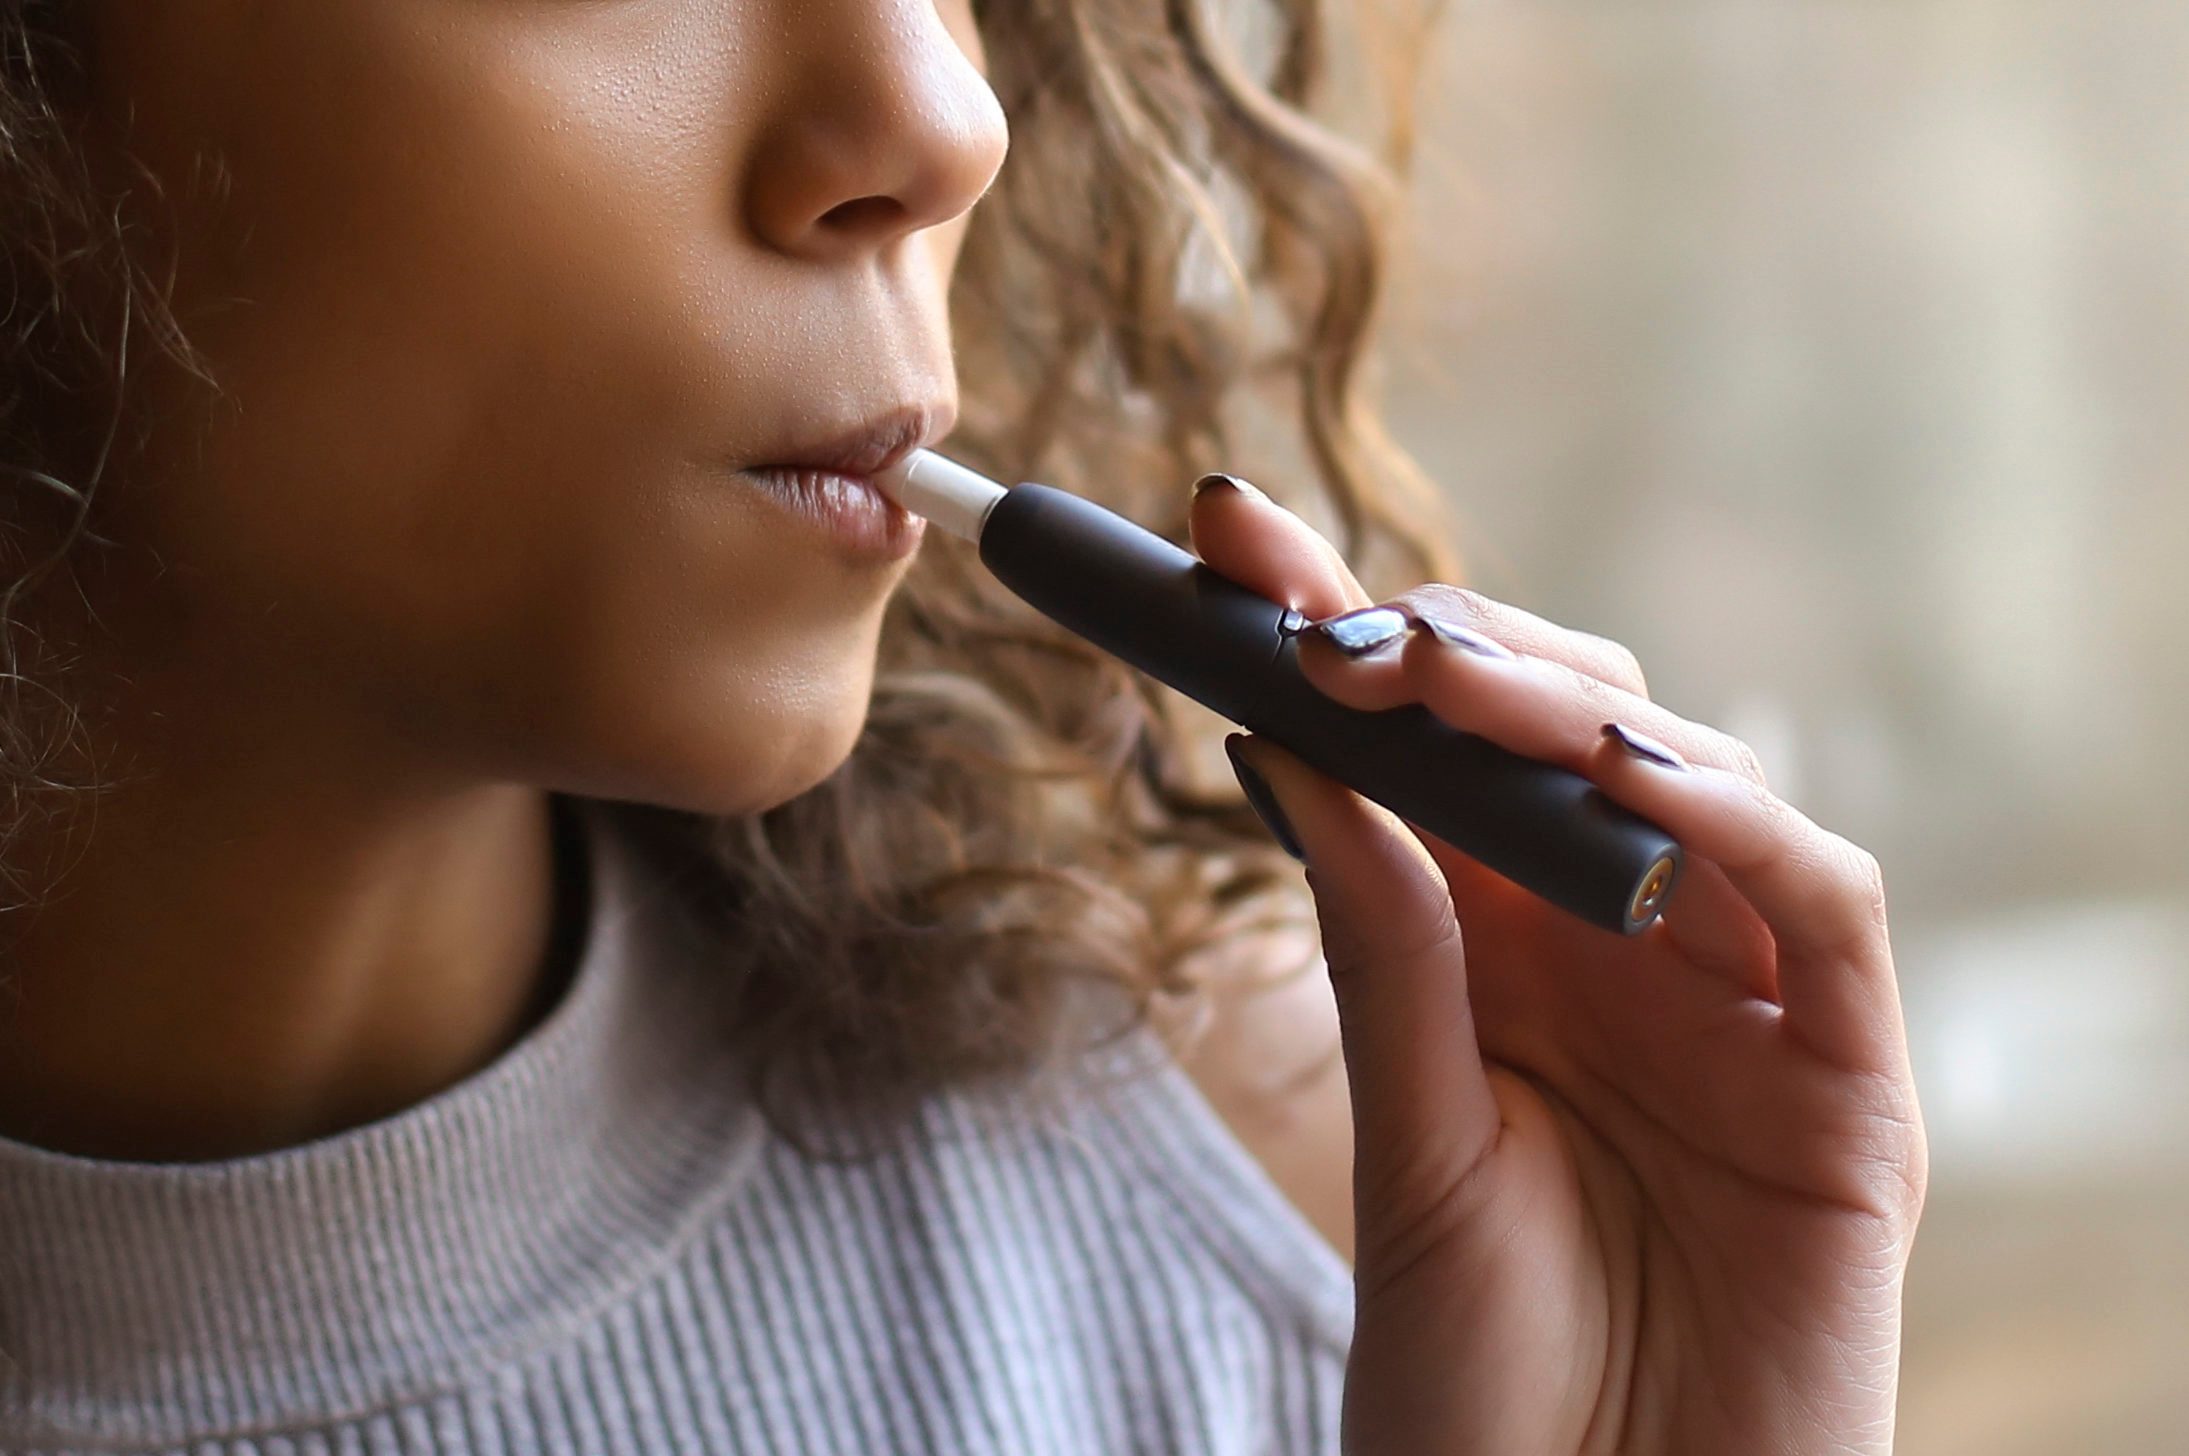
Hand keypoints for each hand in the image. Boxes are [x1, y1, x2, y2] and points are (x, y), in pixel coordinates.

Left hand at [1188, 473, 1927, 1454]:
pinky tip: (1629, 774)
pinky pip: (1823, 906)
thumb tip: (1279, 738)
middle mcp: (1627, 949)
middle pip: (1558, 731)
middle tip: (1318, 610)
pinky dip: (1740, 822)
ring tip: (1434, 673)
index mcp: (1505, 953)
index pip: (1430, 750)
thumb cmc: (1485, 1382)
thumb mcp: (1410, 1137)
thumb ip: (1380, 942)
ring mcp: (1742, 1003)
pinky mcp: (1849, 1083)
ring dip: (1562, 705)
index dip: (1341, 631)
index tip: (1229, 533)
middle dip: (1444, 648)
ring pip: (1688, 779)